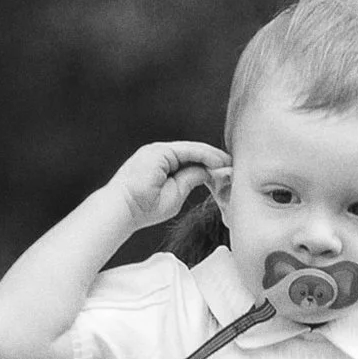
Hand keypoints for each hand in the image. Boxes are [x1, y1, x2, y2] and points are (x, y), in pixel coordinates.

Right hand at [108, 141, 228, 229]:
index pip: (191, 161)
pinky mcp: (160, 151)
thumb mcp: (176, 195)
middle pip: (193, 153)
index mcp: (163, 165)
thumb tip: (208, 172)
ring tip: (229, 163)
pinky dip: (204, 155)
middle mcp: (161, 154)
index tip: (227, 171)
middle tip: (233, 165)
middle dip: (214, 159)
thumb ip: (190, 181)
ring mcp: (159, 151)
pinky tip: (217, 161)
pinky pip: (187, 150)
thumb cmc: (145, 207)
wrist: (124, 208)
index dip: (210, 165)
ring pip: (192, 150)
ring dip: (212, 156)